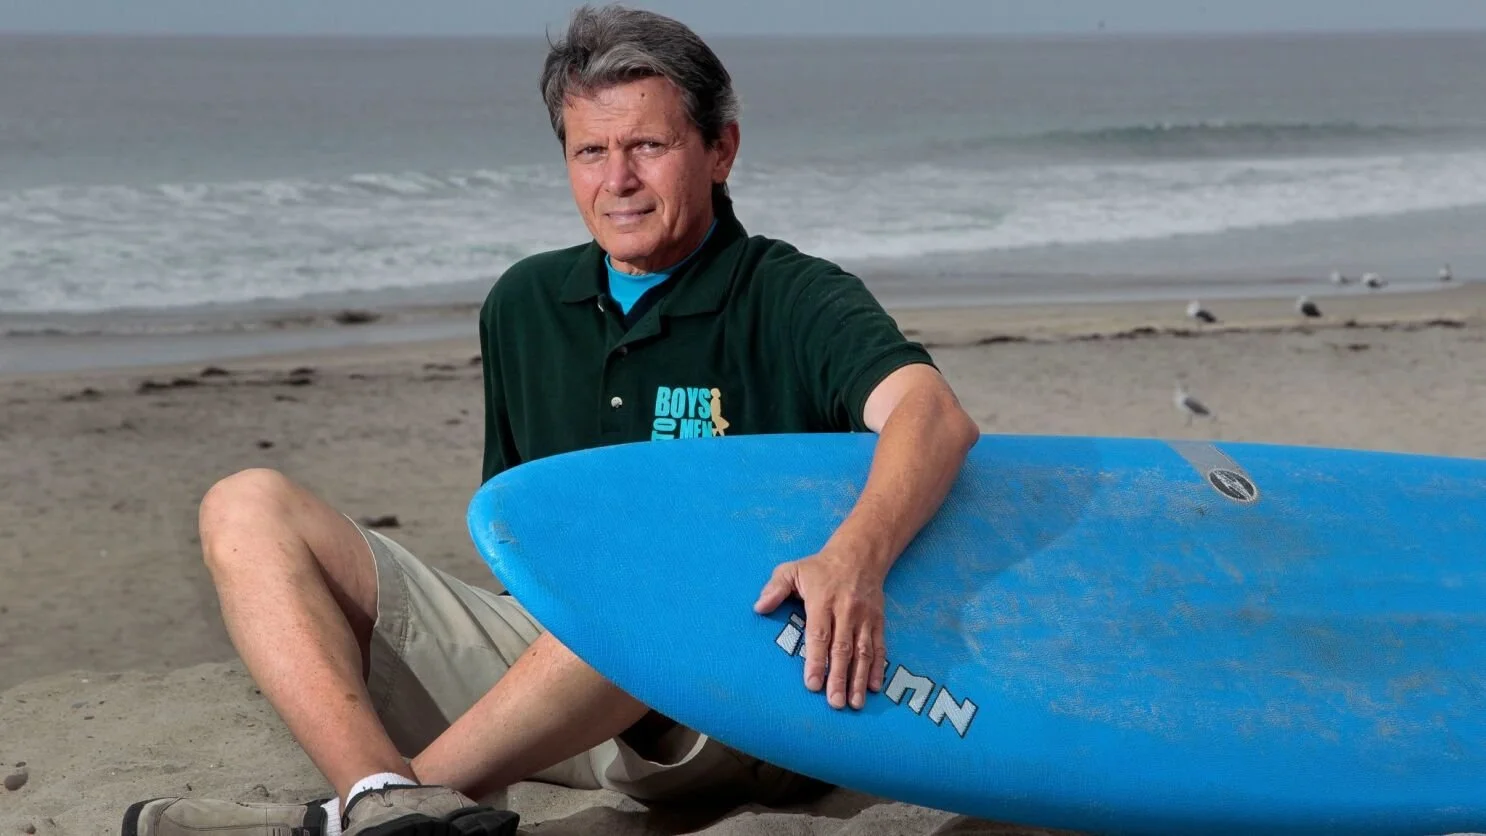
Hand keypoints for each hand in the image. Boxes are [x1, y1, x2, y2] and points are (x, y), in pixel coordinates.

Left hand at [753, 548, 887, 709]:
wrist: (859, 554)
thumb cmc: (820, 568)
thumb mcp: (793, 570)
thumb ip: (775, 588)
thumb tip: (759, 607)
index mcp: (822, 601)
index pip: (819, 635)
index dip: (815, 660)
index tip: (812, 684)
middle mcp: (845, 612)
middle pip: (842, 649)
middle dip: (838, 678)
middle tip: (834, 703)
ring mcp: (864, 618)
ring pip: (862, 652)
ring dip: (859, 679)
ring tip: (854, 704)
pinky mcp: (878, 621)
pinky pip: (879, 647)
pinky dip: (877, 668)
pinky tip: (874, 687)